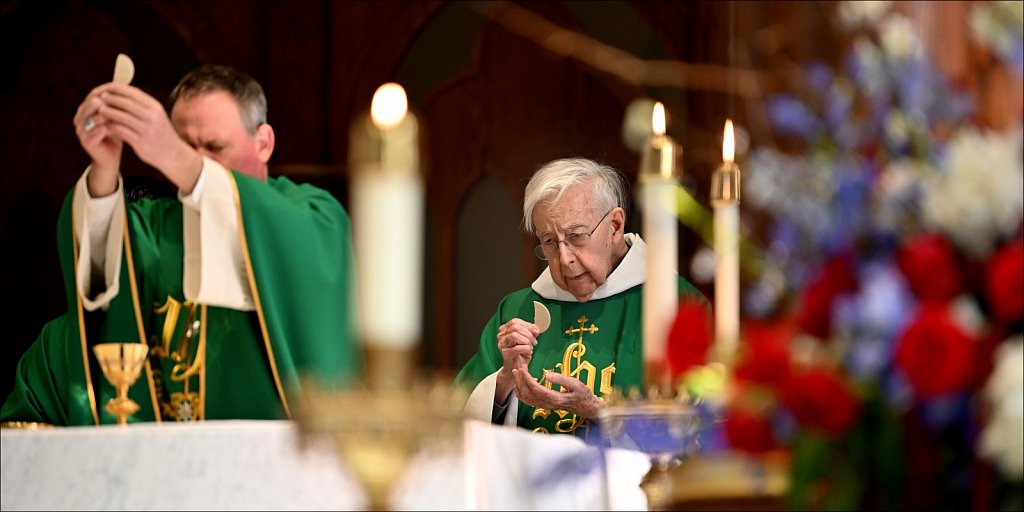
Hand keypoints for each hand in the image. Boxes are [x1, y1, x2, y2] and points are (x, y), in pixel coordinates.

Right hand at [73, 83, 123, 195]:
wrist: (111, 156)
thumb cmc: (115, 134)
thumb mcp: (116, 116)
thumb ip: (116, 104)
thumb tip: (125, 86)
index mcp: (86, 109)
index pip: (93, 95)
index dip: (107, 92)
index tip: (122, 91)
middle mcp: (80, 117)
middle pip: (90, 104)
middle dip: (105, 102)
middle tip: (119, 101)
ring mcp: (81, 129)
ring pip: (92, 117)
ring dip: (105, 115)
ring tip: (118, 114)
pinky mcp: (86, 141)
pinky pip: (94, 132)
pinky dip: (104, 129)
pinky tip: (114, 128)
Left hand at [79, 83, 199, 191]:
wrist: (173, 154)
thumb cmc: (162, 134)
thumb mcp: (157, 115)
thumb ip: (143, 106)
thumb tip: (124, 93)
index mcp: (155, 107)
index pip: (134, 93)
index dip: (119, 89)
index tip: (108, 87)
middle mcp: (152, 117)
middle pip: (126, 103)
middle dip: (111, 99)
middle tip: (99, 97)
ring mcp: (146, 129)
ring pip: (121, 116)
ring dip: (108, 112)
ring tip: (99, 110)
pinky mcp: (140, 141)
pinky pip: (121, 131)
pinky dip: (111, 126)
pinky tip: (105, 125)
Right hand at [493, 318, 538, 404]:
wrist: (515, 369)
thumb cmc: (521, 354)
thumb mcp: (527, 340)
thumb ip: (530, 332)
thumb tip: (535, 329)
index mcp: (504, 330)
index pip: (515, 322)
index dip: (527, 326)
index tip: (535, 332)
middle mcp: (501, 336)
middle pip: (515, 327)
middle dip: (528, 334)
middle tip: (534, 342)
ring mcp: (502, 345)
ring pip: (515, 336)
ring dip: (527, 341)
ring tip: (530, 347)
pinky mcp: (505, 354)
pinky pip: (517, 348)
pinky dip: (526, 349)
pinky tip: (528, 352)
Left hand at [512, 368, 604, 418]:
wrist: (586, 407)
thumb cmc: (583, 394)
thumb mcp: (576, 384)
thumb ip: (561, 379)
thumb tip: (547, 374)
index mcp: (554, 398)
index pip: (535, 388)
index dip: (526, 378)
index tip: (522, 367)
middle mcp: (547, 404)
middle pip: (527, 393)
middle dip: (520, 379)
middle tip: (517, 365)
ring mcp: (545, 406)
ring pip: (526, 398)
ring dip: (519, 384)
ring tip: (516, 371)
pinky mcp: (544, 405)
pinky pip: (528, 401)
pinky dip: (521, 392)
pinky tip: (518, 384)